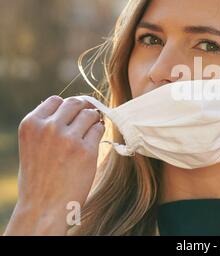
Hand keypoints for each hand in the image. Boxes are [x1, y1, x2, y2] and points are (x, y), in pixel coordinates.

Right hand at [4, 95, 104, 234]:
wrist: (43, 207)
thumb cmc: (39, 178)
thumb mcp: (32, 145)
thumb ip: (46, 126)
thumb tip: (73, 109)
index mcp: (31, 124)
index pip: (56, 100)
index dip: (67, 107)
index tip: (74, 114)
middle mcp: (48, 127)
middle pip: (75, 103)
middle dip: (83, 109)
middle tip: (88, 119)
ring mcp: (68, 138)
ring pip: (89, 114)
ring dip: (93, 120)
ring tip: (91, 131)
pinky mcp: (86, 150)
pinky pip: (99, 129)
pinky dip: (99, 132)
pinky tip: (93, 142)